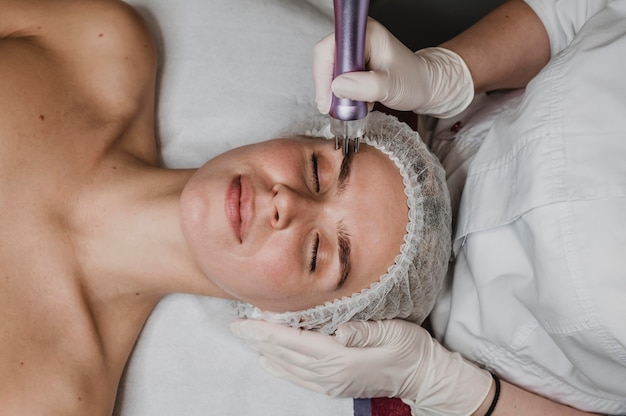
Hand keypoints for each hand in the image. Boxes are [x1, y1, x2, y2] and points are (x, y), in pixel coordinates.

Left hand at [231, 319, 491, 415]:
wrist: (423, 375)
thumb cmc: (409, 348)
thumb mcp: (392, 332)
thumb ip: (365, 331)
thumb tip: (341, 331)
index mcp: (339, 357)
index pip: (293, 341)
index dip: (265, 331)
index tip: (243, 323)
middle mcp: (330, 373)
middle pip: (285, 354)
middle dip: (259, 340)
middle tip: (237, 326)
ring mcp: (331, 382)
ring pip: (289, 366)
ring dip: (267, 351)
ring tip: (249, 339)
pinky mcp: (335, 386)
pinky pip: (300, 379)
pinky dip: (282, 369)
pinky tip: (271, 363)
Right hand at [314, 19, 473, 117]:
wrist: (425, 88)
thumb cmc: (414, 81)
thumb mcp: (391, 87)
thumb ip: (365, 86)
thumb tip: (338, 87)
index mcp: (366, 34)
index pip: (329, 49)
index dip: (323, 75)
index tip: (327, 99)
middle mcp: (358, 40)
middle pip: (326, 61)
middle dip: (329, 88)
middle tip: (338, 107)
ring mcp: (356, 52)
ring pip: (330, 73)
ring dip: (336, 93)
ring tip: (353, 105)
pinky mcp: (355, 64)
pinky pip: (337, 79)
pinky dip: (342, 95)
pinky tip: (356, 101)